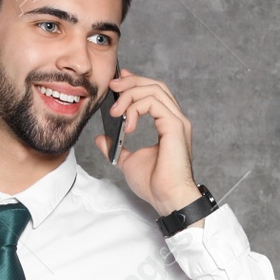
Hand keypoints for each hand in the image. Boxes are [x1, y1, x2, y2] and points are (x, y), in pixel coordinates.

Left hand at [94, 68, 203, 218]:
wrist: (167, 198)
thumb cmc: (155, 184)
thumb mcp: (128, 162)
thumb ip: (117, 147)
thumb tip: (102, 139)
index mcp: (168, 124)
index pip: (154, 93)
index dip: (136, 82)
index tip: (117, 82)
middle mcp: (175, 119)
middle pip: (155, 85)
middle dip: (131, 81)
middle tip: (112, 86)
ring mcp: (177, 121)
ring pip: (154, 89)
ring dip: (130, 94)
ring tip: (115, 111)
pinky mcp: (175, 126)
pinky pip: (153, 103)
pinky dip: (136, 107)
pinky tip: (127, 123)